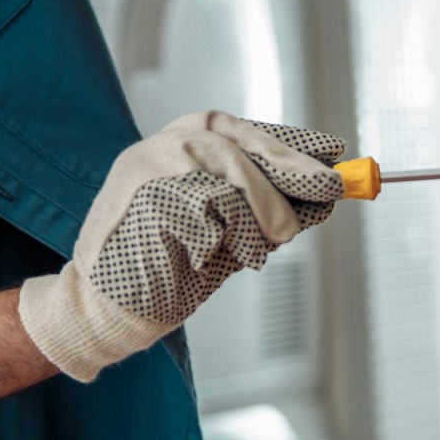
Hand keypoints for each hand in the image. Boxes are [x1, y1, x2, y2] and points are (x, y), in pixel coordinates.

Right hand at [16, 111, 344, 381]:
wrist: (105, 308)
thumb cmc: (167, 269)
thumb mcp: (228, 233)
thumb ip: (266, 210)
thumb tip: (323, 196)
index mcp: (178, 145)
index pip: (245, 132)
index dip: (293, 142)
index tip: (334, 149)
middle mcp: (165, 145)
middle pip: (246, 148)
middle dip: (294, 172)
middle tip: (330, 192)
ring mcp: (155, 167)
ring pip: (237, 180)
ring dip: (261, 222)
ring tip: (253, 253)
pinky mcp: (152, 196)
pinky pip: (218, 213)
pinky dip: (230, 241)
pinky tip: (209, 258)